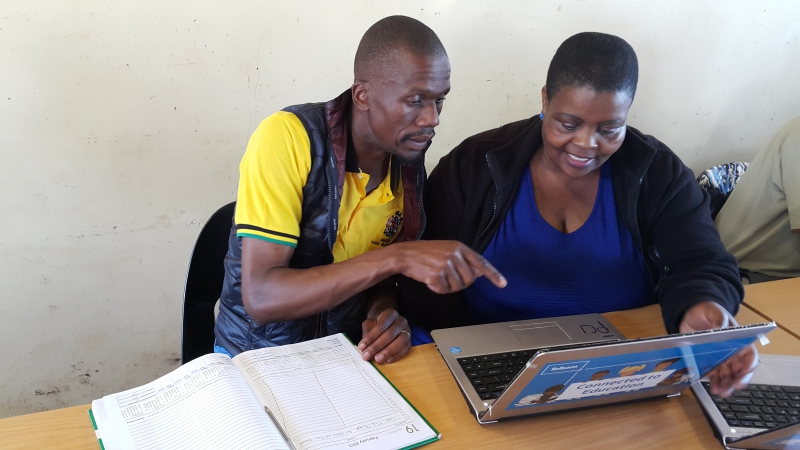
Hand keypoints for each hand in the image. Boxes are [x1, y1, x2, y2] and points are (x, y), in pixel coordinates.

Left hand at [358, 309, 410, 363]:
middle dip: (377, 346)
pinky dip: (397, 356)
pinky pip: (406, 349)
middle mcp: (401, 321)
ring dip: (388, 352)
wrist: (389, 324)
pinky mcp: (410, 341)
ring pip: (400, 342)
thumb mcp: (370, 324)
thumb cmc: (377, 324)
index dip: (370, 337)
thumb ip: (367, 333)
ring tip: (378, 359)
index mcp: (390, 314)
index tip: (361, 347)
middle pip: (390, 334)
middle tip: (367, 355)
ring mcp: (407, 331)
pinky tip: (388, 360)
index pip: (380, 326)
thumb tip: (364, 347)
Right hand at [392, 240, 506, 293]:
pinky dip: (436, 289)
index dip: (493, 275)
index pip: (481, 262)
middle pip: (469, 280)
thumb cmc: (425, 254)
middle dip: (460, 283)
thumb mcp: (446, 251)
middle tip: (446, 277)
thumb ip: (464, 260)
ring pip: (457, 287)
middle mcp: (455, 254)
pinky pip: (443, 290)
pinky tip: (429, 280)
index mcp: (459, 247)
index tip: (503, 284)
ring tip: (436, 276)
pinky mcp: (436, 275)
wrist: (404, 255)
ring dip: (447, 287)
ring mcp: (446, 264)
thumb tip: (479, 273)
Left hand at [679, 301, 757, 396]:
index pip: (749, 354)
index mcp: (738, 340)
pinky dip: (715, 382)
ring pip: (728, 375)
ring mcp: (720, 358)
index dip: (749, 363)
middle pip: (740, 369)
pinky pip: (714, 375)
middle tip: (735, 386)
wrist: (691, 314)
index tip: (745, 370)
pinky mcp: (708, 362)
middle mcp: (732, 352)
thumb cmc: (708, 311)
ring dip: (726, 384)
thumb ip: (719, 319)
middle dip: (738, 379)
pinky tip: (713, 388)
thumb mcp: (714, 311)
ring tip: (722, 392)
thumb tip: (720, 327)